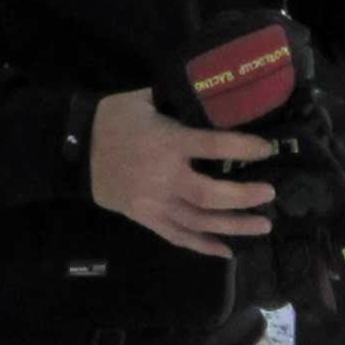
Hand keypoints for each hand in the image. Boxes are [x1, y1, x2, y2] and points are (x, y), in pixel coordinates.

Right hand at [88, 87, 276, 257]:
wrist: (74, 149)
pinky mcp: (145, 218)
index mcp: (168, 143)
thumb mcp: (144, 99)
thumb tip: (211, 93)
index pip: (216, 146)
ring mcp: (155, 202)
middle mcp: (165, 177)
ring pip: (200, 222)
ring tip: (262, 227)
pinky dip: (203, 246)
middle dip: (245, 198)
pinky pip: (178, 236)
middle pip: (212, 195)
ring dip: (234, 227)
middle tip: (270, 195)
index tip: (267, 150)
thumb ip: (177, 100)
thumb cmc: (111, 119)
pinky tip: (226, 251)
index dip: (246, 148)